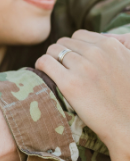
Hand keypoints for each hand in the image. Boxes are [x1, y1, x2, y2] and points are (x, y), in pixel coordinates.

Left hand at [35, 30, 129, 157]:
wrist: (127, 125)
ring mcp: (83, 68)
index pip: (79, 35)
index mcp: (111, 46)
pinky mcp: (70, 83)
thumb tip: (106, 36)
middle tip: (63, 69)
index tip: (73, 60)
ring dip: (50, 60)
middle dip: (61, 54)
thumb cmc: (128, 97)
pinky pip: (44, 62)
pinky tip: (44, 74)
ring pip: (52, 50)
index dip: (73, 47)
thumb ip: (122, 44)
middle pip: (63, 42)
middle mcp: (96, 53)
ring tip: (54, 73)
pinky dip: (40, 66)